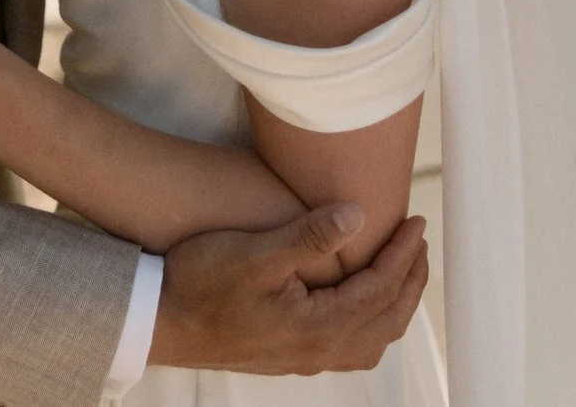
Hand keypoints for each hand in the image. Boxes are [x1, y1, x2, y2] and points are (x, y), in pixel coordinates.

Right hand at [149, 205, 430, 375]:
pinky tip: (359, 301)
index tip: (415, 222)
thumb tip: (358, 216)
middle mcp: (316, 351)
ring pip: (371, 341)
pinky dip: (370, 322)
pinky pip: (350, 347)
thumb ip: (309, 236)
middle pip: (386, 321)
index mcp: (316, 327)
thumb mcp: (253, 252)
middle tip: (418, 243)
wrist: (157, 320)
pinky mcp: (288, 357)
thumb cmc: (198, 283)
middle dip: (409, 281)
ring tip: (399, 269)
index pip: (380, 289)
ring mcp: (302, 358)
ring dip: (393, 305)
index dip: (403, 255)